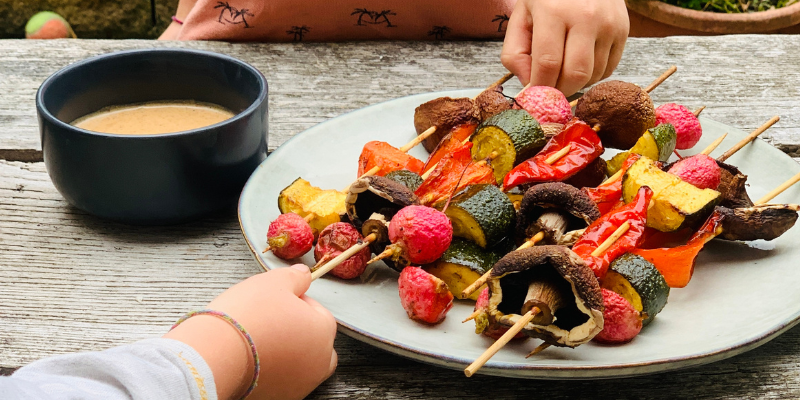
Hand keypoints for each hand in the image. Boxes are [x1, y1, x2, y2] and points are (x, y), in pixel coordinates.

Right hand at [165, 265, 337, 399]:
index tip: (275, 301)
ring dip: (285, 352)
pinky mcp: (278, 398)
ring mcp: (300, 385)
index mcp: (323, 332)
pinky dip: (271, 371)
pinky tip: (252, 360)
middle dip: (297, 330)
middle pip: (314, 342)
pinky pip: (281, 381)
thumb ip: (295, 277)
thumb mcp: (273, 281)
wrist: (214, 356)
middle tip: (269, 321)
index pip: (318, 312)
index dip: (296, 301)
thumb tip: (304, 274)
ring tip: (259, 341)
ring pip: (299, 364)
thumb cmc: (247, 316)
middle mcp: (318, 362)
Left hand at [501, 0, 628, 95]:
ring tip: (564, 69)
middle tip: (550, 90)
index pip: (548, 64)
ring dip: (576, 83)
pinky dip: (592, 75)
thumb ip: (515, 53)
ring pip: (593, 76)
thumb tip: (529, 86)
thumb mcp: (521, 17)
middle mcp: (586, 17)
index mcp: (553, 11)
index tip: (534, 96)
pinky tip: (580, 60)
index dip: (540, 88)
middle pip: (576, 75)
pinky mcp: (624, 30)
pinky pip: (608, 70)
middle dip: (560, 91)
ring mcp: (609, 24)